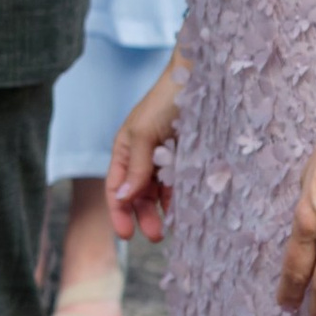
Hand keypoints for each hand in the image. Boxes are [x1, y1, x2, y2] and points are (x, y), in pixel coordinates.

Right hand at [108, 54, 184, 243]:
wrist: (199, 78)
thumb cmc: (165, 101)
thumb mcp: (145, 134)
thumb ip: (135, 167)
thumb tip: (122, 197)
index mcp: (125, 149)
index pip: (116, 187)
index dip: (118, 211)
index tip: (126, 235)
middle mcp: (142, 156)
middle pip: (137, 194)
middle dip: (143, 216)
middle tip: (156, 236)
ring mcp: (164, 157)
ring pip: (158, 192)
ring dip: (161, 211)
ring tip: (171, 228)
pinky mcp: (185, 157)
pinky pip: (179, 183)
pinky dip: (179, 198)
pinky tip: (183, 210)